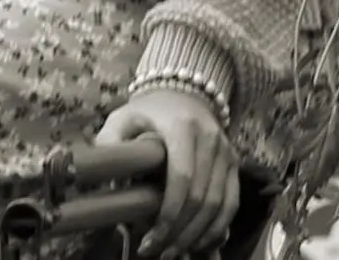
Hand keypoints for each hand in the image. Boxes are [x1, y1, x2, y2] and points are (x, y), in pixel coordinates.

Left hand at [100, 82, 235, 255]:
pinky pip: (231, 203)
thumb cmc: (147, 113)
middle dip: (180, 231)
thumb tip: (105, 181)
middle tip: (158, 251)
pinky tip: (198, 243)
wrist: (182, 95)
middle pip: (201, 197)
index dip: (169, 212)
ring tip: (173, 252)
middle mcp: (211, 140)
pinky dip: (217, 228)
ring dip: (197, 235)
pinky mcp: (234, 165)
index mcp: (182, 128)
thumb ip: (110, 144)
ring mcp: (226, 153)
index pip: (181, 177)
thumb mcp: (122, 119)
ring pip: (219, 205)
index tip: (150, 237)